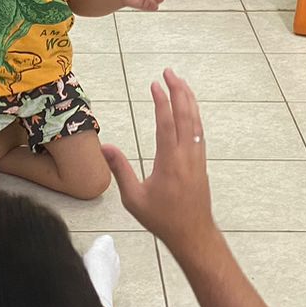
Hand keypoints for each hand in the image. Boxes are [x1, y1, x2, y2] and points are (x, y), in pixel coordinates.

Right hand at [103, 70, 215, 253]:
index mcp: (170, 162)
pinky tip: (190, 109)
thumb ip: (120, 170)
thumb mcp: (133, 198)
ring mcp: (197, 158)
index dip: (161, 101)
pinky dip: (194, 115)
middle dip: (179, 91)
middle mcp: (186, 156)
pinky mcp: (201, 163)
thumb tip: (105, 146)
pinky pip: (199, 132)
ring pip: (196, 122)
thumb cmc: (162, 219)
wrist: (193, 234)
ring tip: (180, 82)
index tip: (155, 84)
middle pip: (186, 115)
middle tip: (169, 72)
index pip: (166, 123)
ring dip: (189, 100)